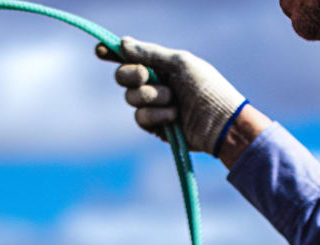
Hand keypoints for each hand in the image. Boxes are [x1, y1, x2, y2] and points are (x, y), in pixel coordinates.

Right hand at [97, 37, 245, 154]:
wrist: (220, 123)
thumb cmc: (207, 88)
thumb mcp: (180, 64)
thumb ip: (150, 53)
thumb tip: (122, 43)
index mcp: (162, 65)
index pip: (131, 57)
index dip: (112, 54)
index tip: (99, 51)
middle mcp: (155, 83)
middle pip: (123, 77)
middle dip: (131, 74)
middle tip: (145, 75)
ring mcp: (154, 105)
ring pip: (130, 98)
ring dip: (151, 97)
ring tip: (174, 101)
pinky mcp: (155, 126)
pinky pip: (140, 118)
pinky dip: (156, 115)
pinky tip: (174, 117)